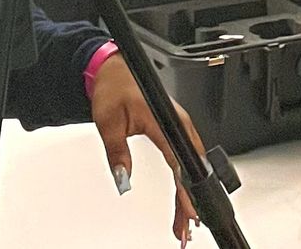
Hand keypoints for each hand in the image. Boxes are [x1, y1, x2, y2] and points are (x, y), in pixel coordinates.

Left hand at [89, 52, 205, 243]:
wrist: (115, 71)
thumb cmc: (114, 89)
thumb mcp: (108, 122)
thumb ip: (117, 152)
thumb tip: (122, 180)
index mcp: (165, 121)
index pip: (180, 161)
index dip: (186, 189)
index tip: (189, 210)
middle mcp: (178, 124)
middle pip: (191, 169)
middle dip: (191, 200)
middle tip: (186, 227)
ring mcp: (180, 128)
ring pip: (191, 166)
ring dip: (189, 194)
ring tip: (184, 221)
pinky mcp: (176, 132)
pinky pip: (186, 160)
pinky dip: (186, 182)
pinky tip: (183, 198)